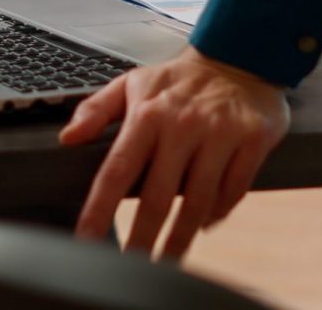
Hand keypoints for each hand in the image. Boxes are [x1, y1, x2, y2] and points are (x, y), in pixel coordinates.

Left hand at [59, 47, 288, 259]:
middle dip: (143, 238)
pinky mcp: (253, 139)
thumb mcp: (132, 83)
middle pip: (157, 196)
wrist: (238, 56)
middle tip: (134, 265)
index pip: (117, 169)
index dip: (100, 208)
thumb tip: (68, 137)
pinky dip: (218, 212)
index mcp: (148, 113)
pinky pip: (234, 189)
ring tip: (168, 260)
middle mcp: (183, 125)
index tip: (87, 237)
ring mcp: (220, 133)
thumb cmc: (179, 79)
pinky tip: (205, 222)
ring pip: (198, 200)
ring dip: (181, 237)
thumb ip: (96, 109)